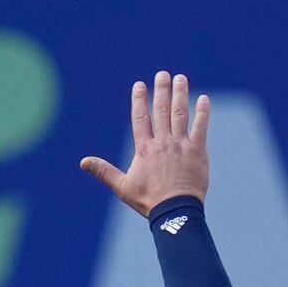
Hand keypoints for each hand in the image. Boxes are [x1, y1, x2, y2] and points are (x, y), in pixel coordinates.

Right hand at [79, 71, 211, 217]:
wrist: (175, 212)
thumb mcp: (122, 186)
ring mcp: (181, 145)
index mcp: (144, 148)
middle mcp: (162, 142)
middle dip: (161, 90)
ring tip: (181, 78)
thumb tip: (83, 162)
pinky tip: (204, 99)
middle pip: (161, 110)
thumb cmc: (148, 201)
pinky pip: (201, 127)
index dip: (140, 99)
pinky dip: (202, 112)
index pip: (141, 117)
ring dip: (181, 94)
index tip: (140, 85)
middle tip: (163, 74)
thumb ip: (104, 171)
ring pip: (180, 113)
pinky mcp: (197, 151)